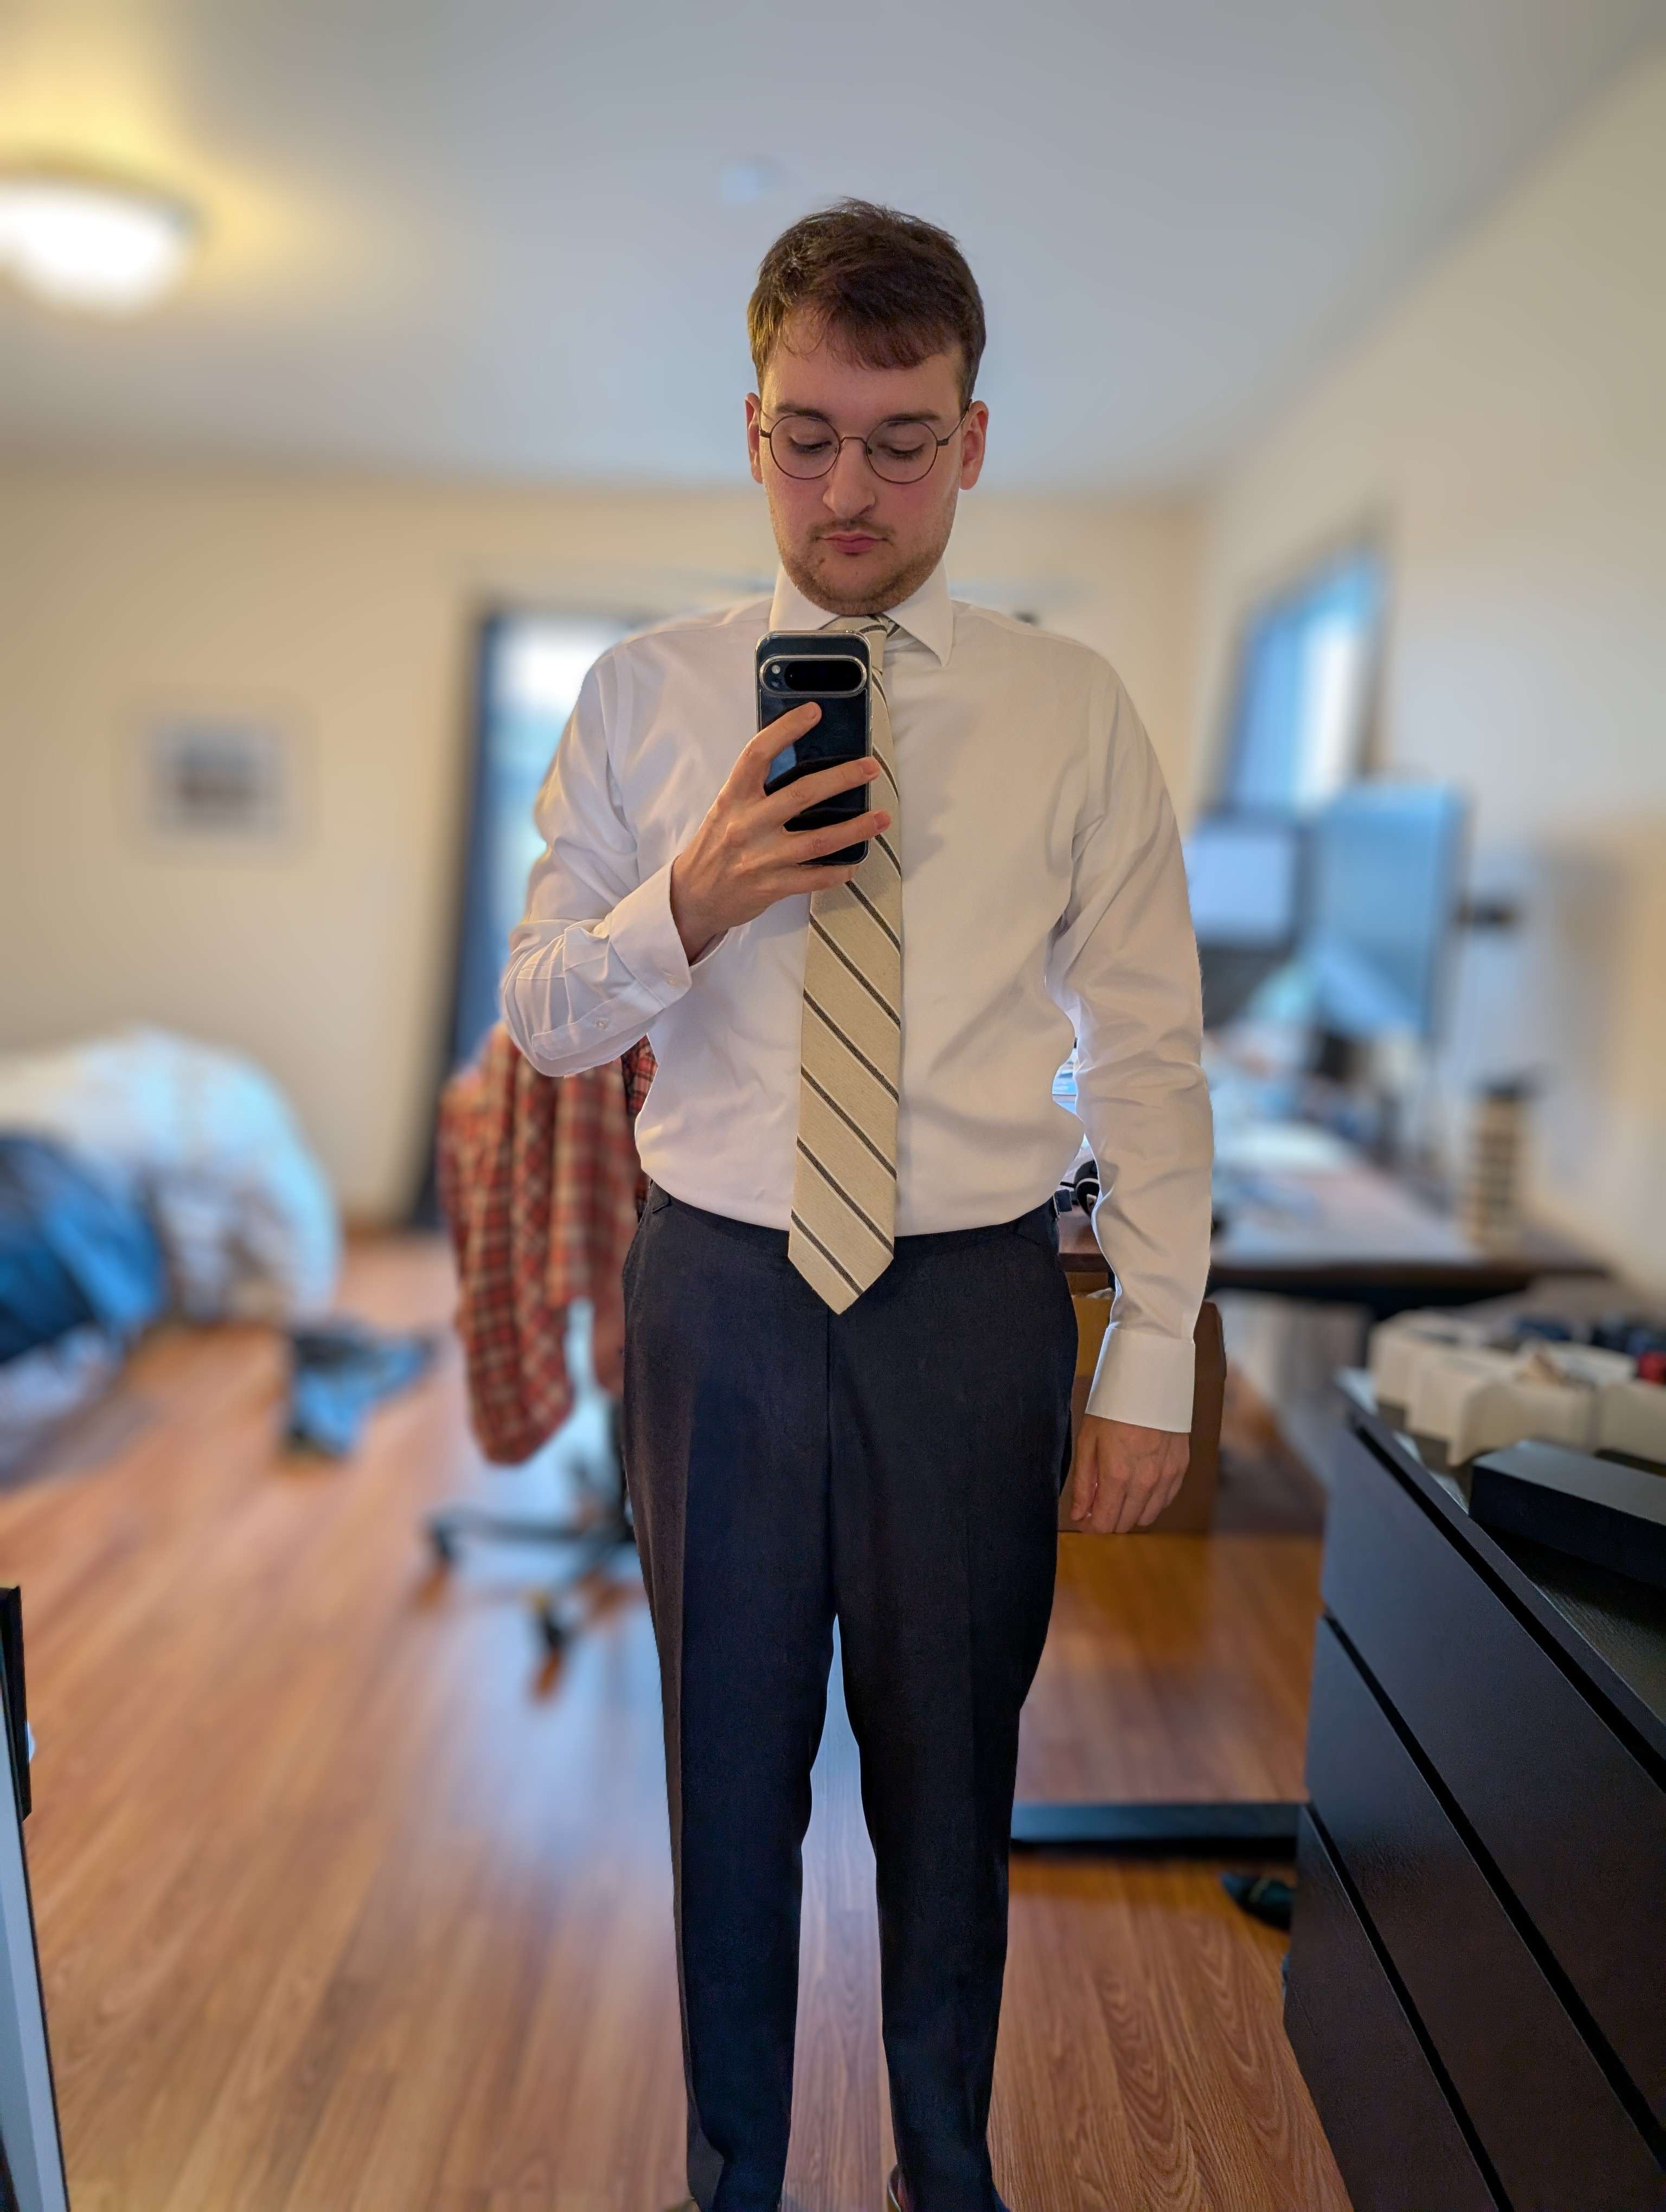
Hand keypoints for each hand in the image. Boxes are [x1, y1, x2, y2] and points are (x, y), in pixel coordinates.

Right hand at [669, 706, 889, 961]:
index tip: (814, 712)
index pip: (758, 754)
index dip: (785, 729)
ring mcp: (761, 858)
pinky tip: (854, 863)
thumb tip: (801, 761)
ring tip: (881, 818)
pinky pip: (813, 878)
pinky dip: (837, 871)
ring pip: (817, 840)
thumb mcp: (727, 809)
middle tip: (869, 768)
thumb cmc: (715, 847)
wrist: (693, 897)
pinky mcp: (771, 887)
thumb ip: (756, 789)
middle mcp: (747, 825)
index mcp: (734, 798)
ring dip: (855, 829)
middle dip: (841, 778)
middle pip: (801, 794)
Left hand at [1066, 1416, 1189, 1533]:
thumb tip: (1079, 1514)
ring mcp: (1166, 1477)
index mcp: (1117, 1476)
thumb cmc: (1113, 1408)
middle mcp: (1144, 1482)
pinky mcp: (1180, 1469)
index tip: (1083, 1518)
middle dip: (1107, 1519)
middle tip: (1097, 1503)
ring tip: (1118, 1493)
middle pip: (1124, 1524)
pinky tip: (1138, 1486)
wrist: (1149, 1382)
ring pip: (1147, 1517)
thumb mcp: (1087, 1442)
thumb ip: (1083, 1483)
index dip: (1090, 1525)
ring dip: (1129, 1512)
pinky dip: (1150, 1501)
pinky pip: (1165, 1501)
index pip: (1104, 1523)